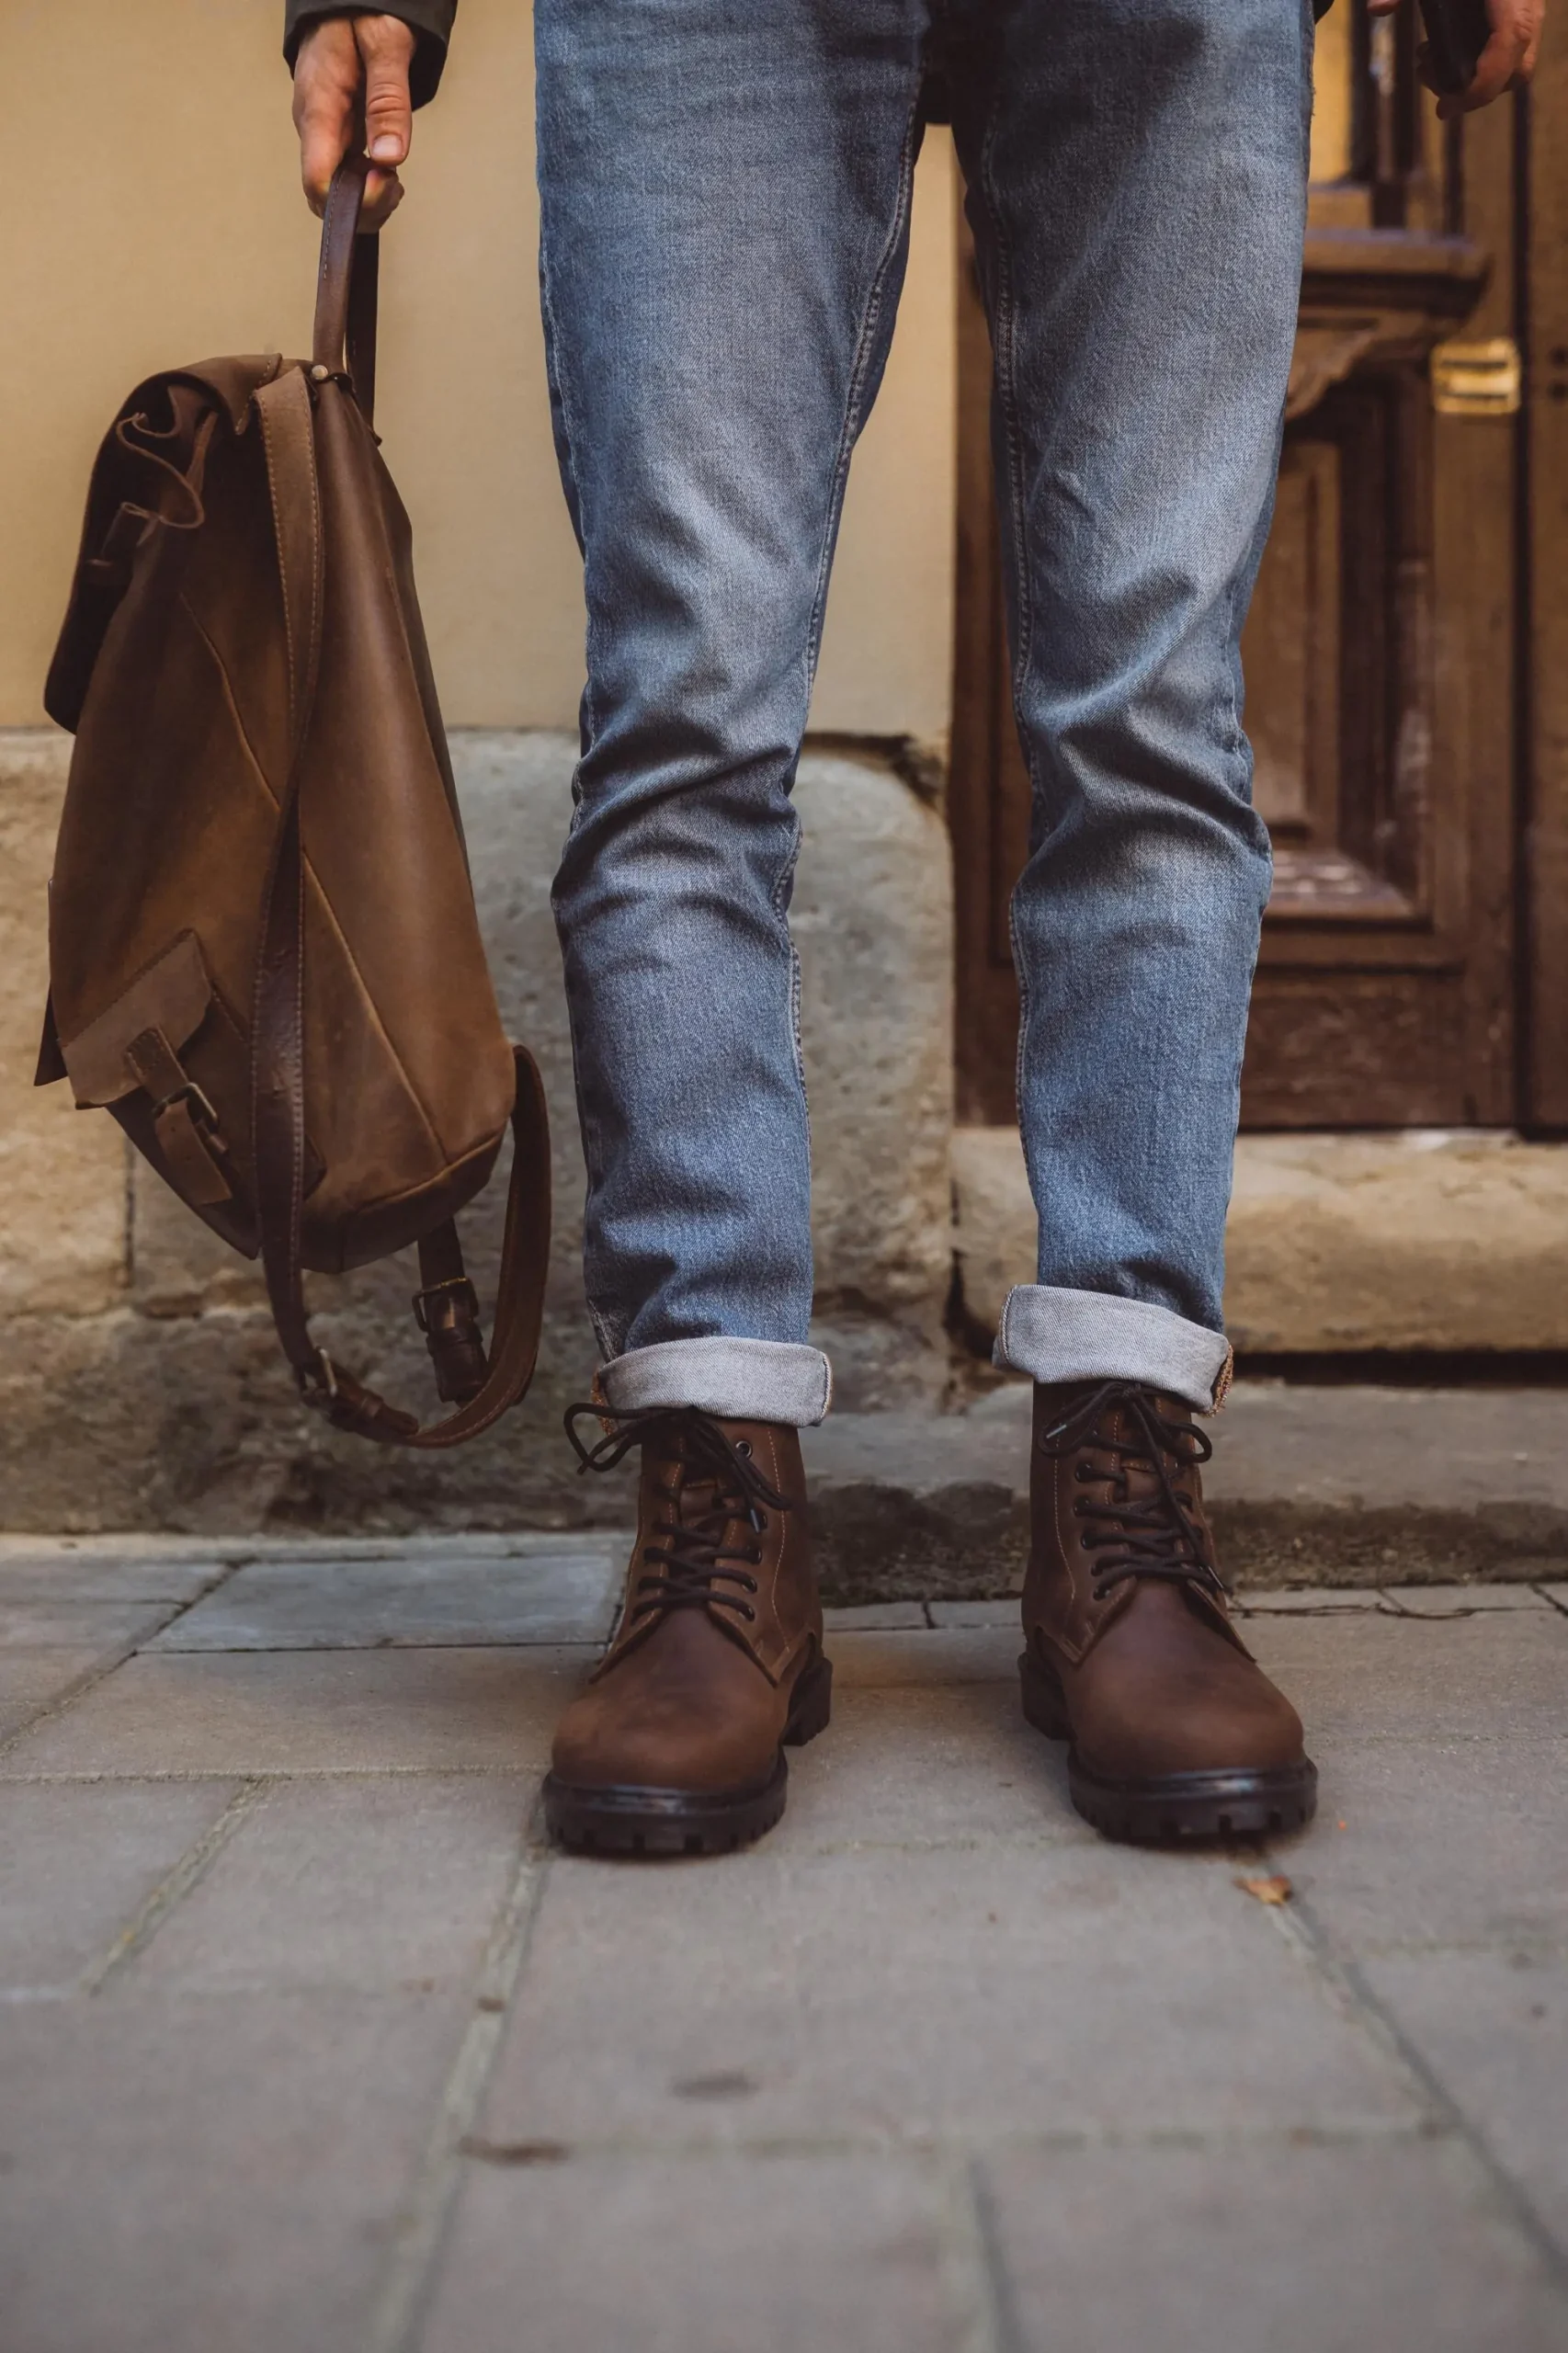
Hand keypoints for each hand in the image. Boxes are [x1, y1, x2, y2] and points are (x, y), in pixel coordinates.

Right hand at [292, 13, 416, 227]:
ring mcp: (322, 131)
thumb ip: (388, 101)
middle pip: (325, 197)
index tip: (387, 181)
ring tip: (395, 176)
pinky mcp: (333, 131)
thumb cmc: (361, 10)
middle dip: (365, 205)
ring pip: (336, 190)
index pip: (318, 182)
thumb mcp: (385, 45)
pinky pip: (344, 172)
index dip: (353, 201)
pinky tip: (387, 167)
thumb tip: (389, 157)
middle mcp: (313, 125)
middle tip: (397, 184)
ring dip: (370, 197)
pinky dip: (369, 182)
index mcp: (318, 107)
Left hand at [1367, 0, 1544, 116]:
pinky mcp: (1524, 9)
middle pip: (1517, 70)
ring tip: (1428, 62)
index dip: (1478, 89)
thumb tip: (1376, 9)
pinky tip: (1442, 49)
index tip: (1445, 109)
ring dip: (1477, 78)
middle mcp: (1528, 3)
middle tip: (1432, 87)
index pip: (1506, 50)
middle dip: (1476, 92)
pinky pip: (1513, 48)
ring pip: (1518, 63)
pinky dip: (1483, 60)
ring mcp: (1532, 7)